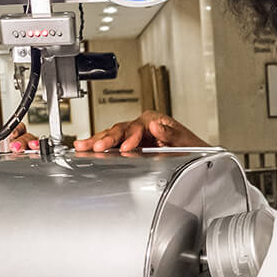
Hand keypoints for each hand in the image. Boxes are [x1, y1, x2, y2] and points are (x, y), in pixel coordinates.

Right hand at [73, 111, 208, 151]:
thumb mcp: (184, 140)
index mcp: (155, 120)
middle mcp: (142, 124)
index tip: (126, 147)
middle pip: (121, 129)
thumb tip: (155, 126)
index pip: (137, 127)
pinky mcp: (129, 144)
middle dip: (107, 138)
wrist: (194, 156)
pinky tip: (86, 148)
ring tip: (82, 146)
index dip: (131, 137)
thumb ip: (169, 133)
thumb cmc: (190, 147)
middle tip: (97, 146)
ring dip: (97, 141)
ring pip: (112, 135)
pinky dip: (99, 145)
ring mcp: (134, 134)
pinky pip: (112, 144)